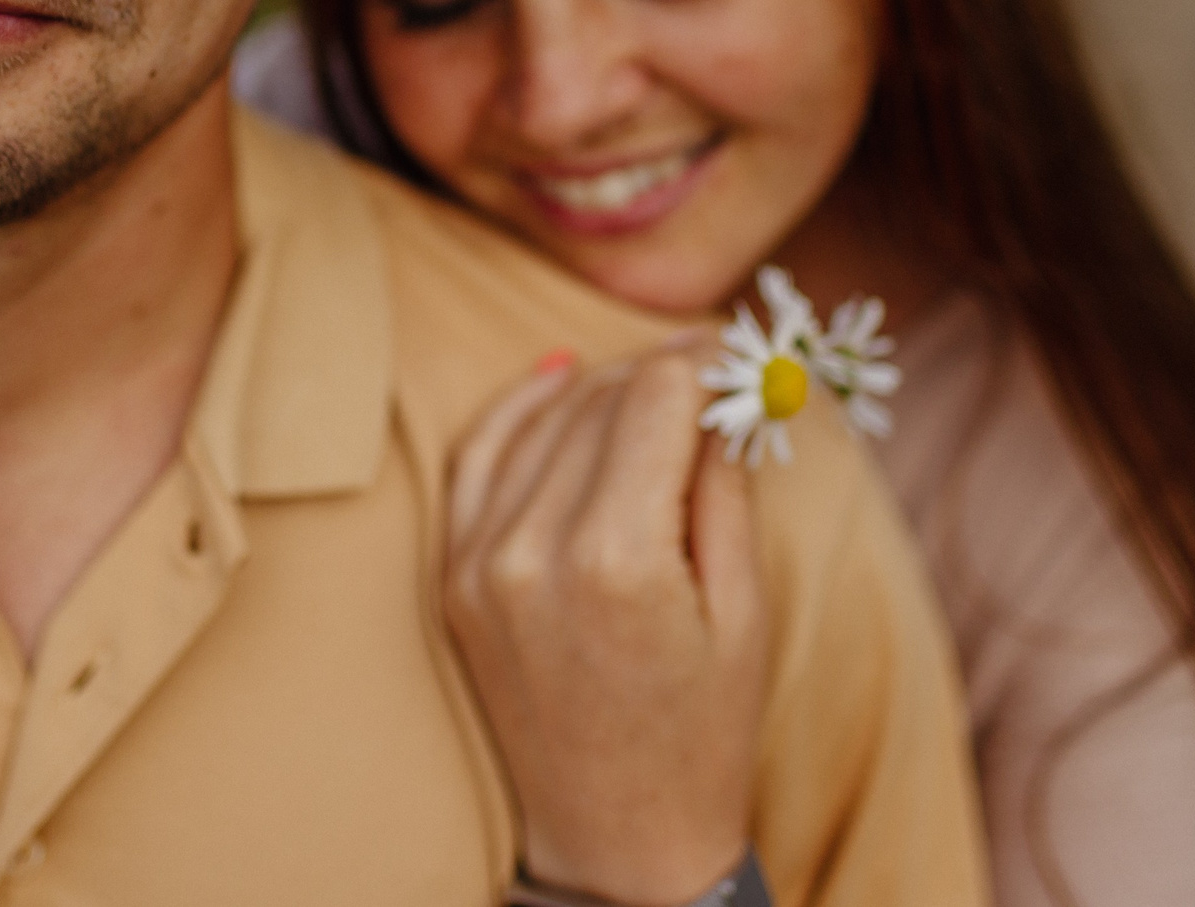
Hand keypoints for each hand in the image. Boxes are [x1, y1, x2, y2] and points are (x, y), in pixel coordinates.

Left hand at [445, 346, 765, 906]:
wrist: (617, 836)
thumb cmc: (701, 732)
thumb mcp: (741, 609)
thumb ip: (722, 485)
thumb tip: (722, 389)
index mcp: (617, 559)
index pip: (656, 400)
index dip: (704, 367)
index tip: (738, 358)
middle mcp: (532, 549)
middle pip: (599, 402)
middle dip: (660, 374)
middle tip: (712, 367)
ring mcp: (479, 562)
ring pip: (541, 421)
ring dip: (600, 388)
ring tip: (657, 383)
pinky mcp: (453, 577)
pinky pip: (478, 459)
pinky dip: (519, 411)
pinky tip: (560, 376)